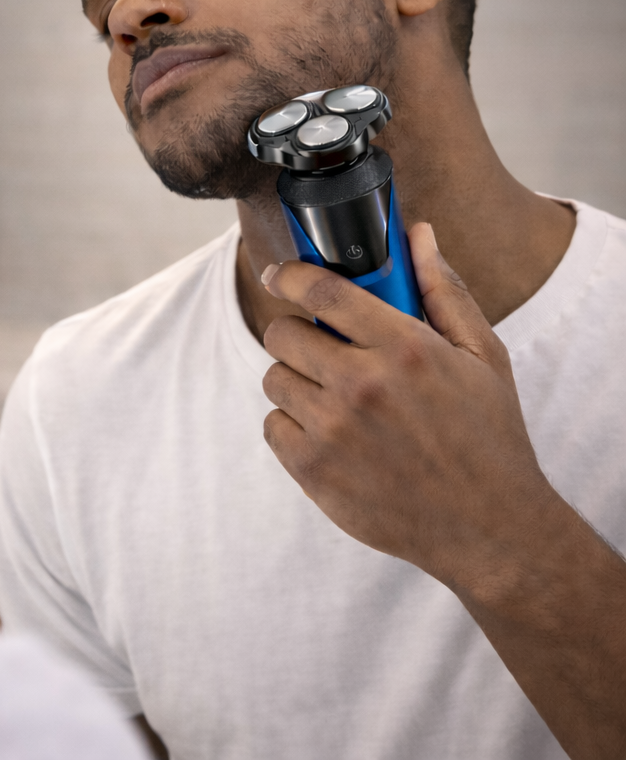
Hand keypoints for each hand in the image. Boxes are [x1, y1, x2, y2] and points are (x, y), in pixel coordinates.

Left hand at [259, 222, 560, 590]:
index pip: (320, 290)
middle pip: (283, 333)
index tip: (279, 273)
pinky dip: (292, 426)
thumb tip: (417, 235)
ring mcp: (333, 431)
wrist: (490, 529)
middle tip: (323, 349)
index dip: (289, 273)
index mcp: (404, 348)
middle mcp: (361, 385)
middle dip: (298, 334)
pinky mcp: (313, 471)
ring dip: (296, 381)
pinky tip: (330, 434)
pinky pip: (272, 426)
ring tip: (334, 397)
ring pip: (274, 379)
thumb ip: (443, 290)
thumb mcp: (482, 355)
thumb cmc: (488, 436)